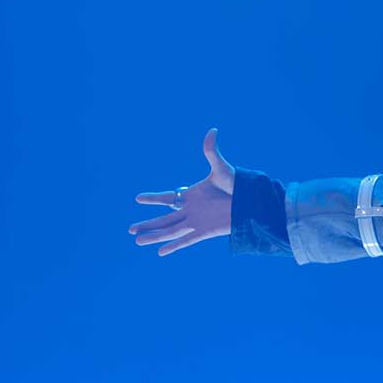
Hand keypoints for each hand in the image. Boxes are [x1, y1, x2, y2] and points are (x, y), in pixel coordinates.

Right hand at [128, 128, 233, 255]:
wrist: (252, 201)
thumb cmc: (238, 184)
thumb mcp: (221, 168)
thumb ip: (211, 151)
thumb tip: (212, 130)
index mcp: (193, 195)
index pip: (167, 198)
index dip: (153, 198)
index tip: (137, 198)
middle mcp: (192, 210)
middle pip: (164, 219)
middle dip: (148, 224)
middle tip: (130, 229)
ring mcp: (197, 222)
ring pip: (170, 231)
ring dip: (154, 236)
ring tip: (137, 241)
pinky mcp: (205, 231)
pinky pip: (185, 240)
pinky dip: (174, 246)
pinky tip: (160, 252)